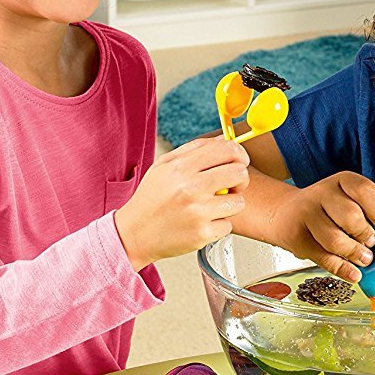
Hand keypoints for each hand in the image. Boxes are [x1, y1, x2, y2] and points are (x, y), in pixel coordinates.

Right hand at [113, 138, 248, 269]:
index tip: (239, 161)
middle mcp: (191, 187)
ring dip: (229, 204)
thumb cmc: (150, 199)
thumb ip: (193, 150)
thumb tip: (223, 140)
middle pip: (239, 173)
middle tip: (231, 185)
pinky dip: (218, 225)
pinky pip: (228, 225)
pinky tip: (202, 223)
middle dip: (240, 178)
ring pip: (239, 201)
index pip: (227, 150)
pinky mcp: (202, 234)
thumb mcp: (163, 166)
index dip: (239, 154)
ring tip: (212, 206)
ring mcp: (198, 212)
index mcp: (181, 167)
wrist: (134, 233)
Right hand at [274, 172, 374, 282]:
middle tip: (370, 244)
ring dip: (354, 254)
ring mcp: (306, 214)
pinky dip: (343, 269)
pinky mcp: (296, 237)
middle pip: (351, 216)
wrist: (284, 212)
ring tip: (363, 259)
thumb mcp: (344, 201)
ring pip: (336, 240)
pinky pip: (324, 258)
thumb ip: (364, 216)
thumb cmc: (324, 209)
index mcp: (341, 181)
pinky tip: (353, 273)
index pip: (364, 190)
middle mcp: (322, 194)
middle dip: (366, 235)